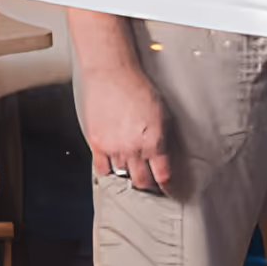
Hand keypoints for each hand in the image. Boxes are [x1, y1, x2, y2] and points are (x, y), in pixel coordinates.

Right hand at [80, 58, 171, 191]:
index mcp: (155, 142)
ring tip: (131, 170)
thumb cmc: (138, 87)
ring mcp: (114, 148)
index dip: (167, 187)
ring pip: (122, 174)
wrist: (112, 74)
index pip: (163, 175)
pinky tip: (112, 166)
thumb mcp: (162, 112)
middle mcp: (135, 149)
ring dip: (128, 173)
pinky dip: (107, 170)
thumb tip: (164, 154)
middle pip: (142, 181)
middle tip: (150, 185)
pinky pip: (101, 168)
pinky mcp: (97, 144)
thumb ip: (163, 136)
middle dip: (148, 185)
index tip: (169, 191)